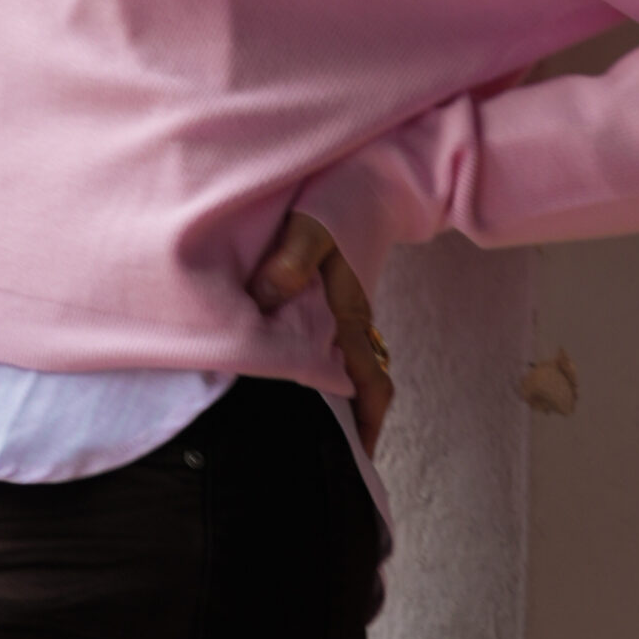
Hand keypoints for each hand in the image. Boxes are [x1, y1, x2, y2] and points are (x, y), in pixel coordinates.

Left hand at [248, 210, 393, 456]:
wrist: (374, 173)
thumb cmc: (342, 199)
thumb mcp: (313, 226)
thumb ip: (291, 260)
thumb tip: (264, 301)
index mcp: (351, 314)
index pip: (370, 384)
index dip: (366, 427)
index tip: (355, 463)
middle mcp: (353, 320)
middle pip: (357, 388)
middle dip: (346, 428)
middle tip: (323, 465)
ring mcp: (346, 310)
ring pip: (343, 369)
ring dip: (332, 401)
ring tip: (303, 433)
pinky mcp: (335, 297)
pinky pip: (330, 345)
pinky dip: (319, 369)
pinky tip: (290, 373)